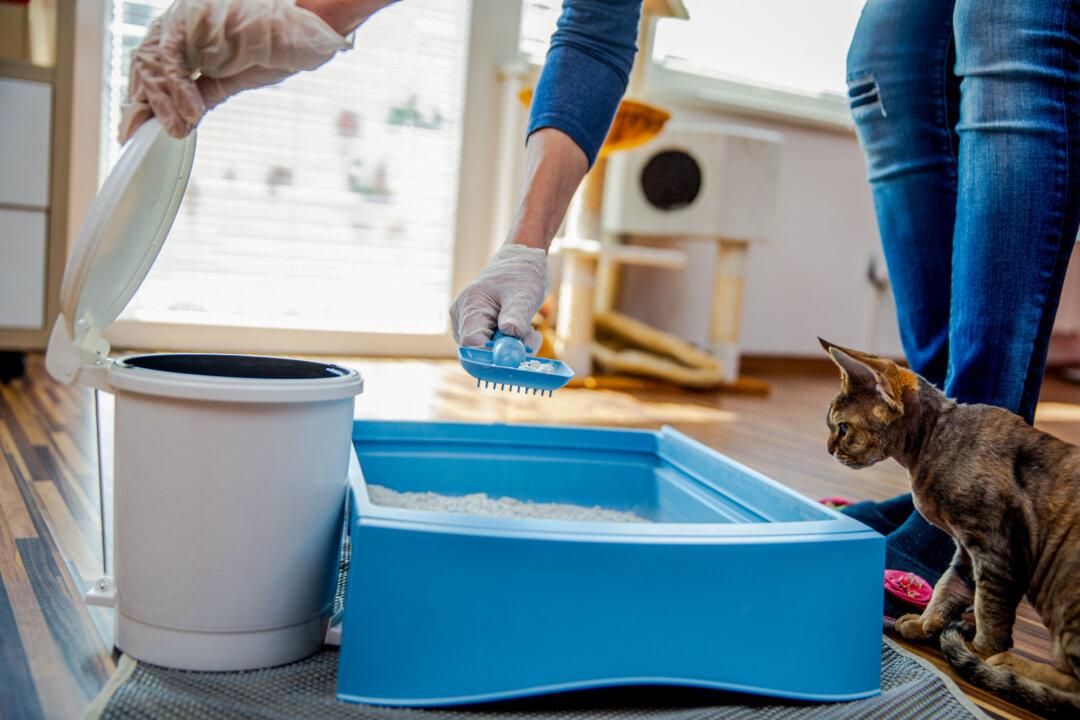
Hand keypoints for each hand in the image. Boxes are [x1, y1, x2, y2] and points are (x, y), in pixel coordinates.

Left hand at [119, 0, 351, 141]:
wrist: (307, 32)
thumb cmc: (279, 48)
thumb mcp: (234, 78)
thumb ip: (205, 91)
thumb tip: (183, 116)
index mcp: (189, 32)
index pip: (152, 65)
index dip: (144, 97)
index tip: (137, 126)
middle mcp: (182, 22)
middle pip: (144, 63)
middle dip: (141, 102)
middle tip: (137, 133)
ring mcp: (186, 19)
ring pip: (152, 62)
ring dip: (161, 102)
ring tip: (176, 128)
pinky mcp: (194, 21)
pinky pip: (172, 60)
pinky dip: (178, 90)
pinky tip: (190, 113)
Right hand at [450, 244, 548, 351]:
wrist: (519, 264)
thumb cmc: (521, 274)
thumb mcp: (524, 293)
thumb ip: (516, 314)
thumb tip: (511, 331)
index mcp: (469, 306)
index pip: (471, 343)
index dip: (492, 356)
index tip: (516, 357)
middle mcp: (462, 318)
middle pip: (478, 351)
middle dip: (506, 352)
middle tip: (531, 340)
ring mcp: (466, 326)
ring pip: (487, 352)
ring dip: (511, 348)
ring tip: (529, 330)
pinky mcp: (476, 331)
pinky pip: (491, 348)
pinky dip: (510, 345)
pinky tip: (522, 330)